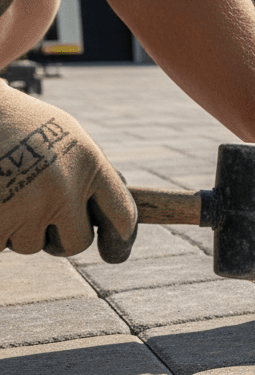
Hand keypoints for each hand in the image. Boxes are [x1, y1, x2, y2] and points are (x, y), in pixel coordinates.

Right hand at [1, 84, 135, 259]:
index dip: (120, 239)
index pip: (123, 216)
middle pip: (77, 242)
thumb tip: (111, 218)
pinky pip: (0, 244)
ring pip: (30, 245)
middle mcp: (64, 187)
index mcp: (88, 164)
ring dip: (17, 229)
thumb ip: (87, 173)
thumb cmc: (17, 122)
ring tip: (6, 191)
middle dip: (58, 237)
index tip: (113, 252)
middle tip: (40, 216)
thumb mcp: (65, 134)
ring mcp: (28, 205)